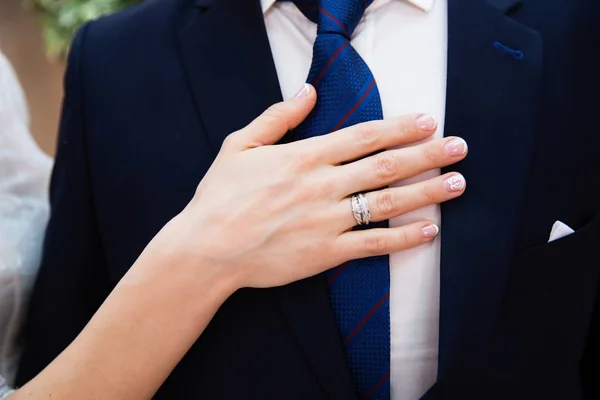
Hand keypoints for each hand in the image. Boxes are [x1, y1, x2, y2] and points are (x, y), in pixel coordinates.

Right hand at [148, 84, 466, 290]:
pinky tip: (430, 231)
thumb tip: (308, 90)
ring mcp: (328, 220)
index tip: (428, 121)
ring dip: (427, 192)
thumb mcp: (240, 145)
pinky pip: (374, 245)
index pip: (364, 136)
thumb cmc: (220, 197)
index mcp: (305, 156)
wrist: (206, 249)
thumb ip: (278, 117)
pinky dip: (405, 239)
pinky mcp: (327, 252)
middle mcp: (323, 185)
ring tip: (457, 183)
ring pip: (389, 203)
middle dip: (428, 155)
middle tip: (459, 147)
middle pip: (387, 166)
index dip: (401, 127)